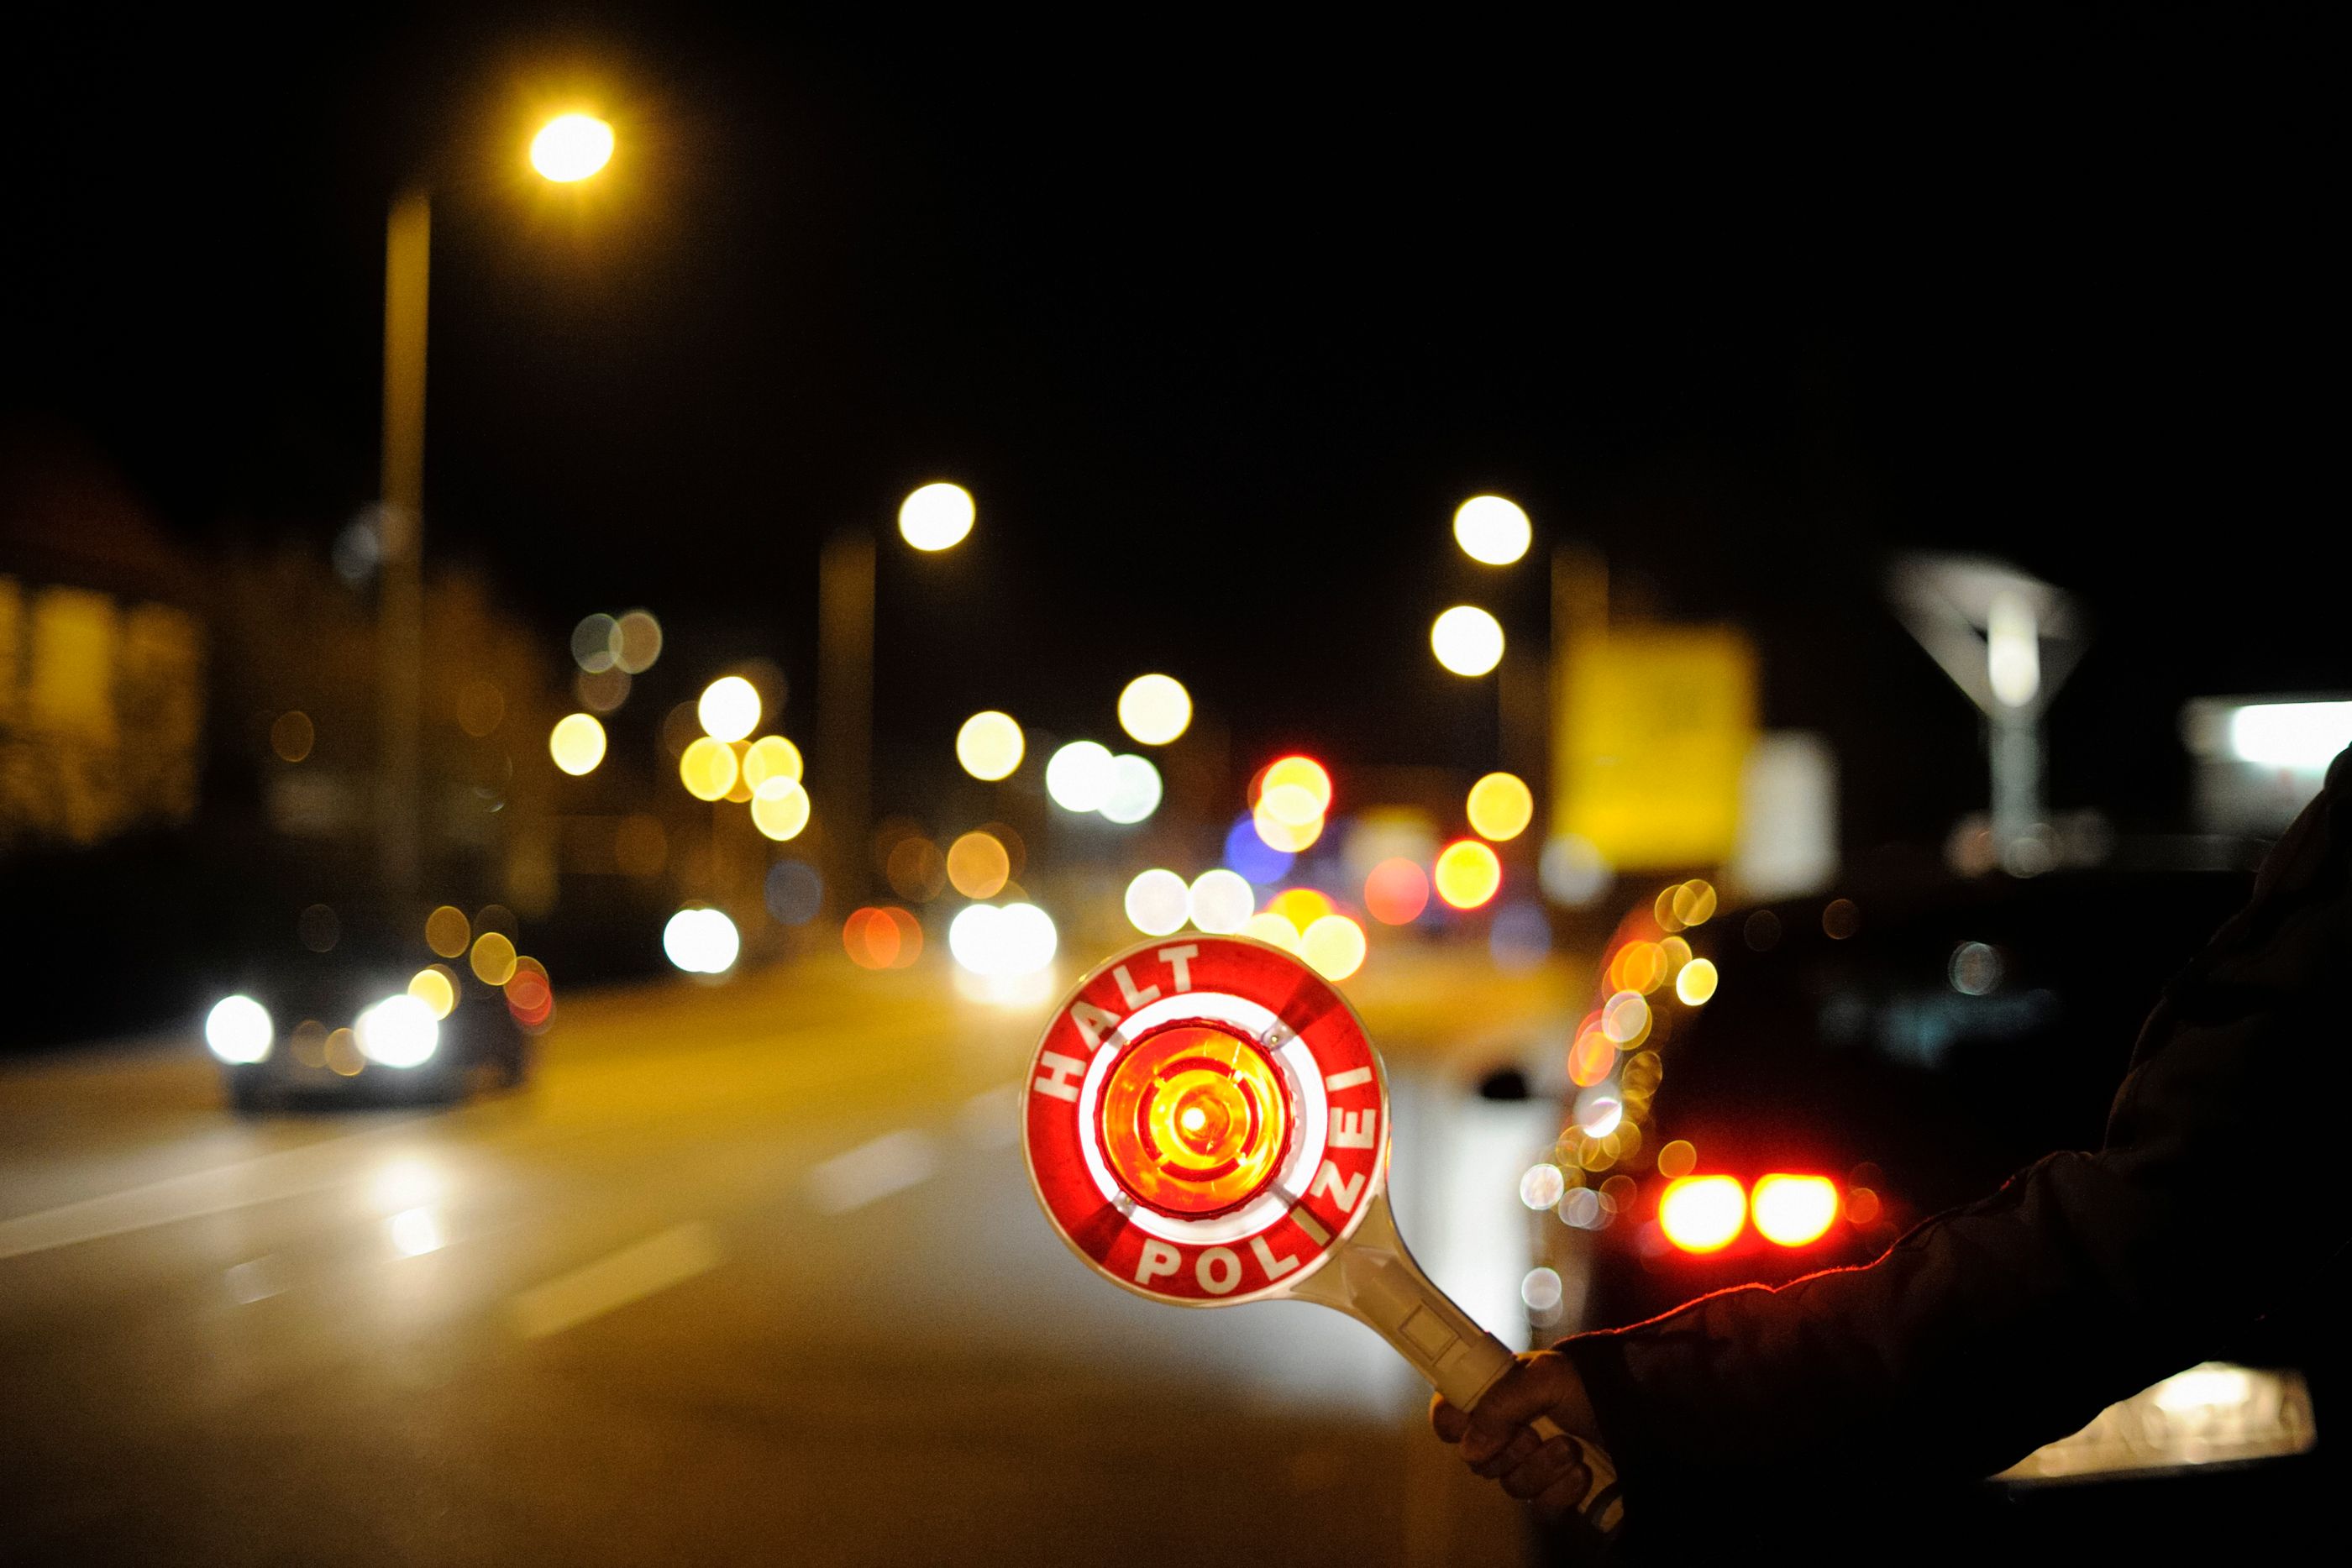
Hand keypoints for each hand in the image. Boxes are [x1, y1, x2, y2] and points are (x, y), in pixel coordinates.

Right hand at [1429, 1349, 1605, 1522]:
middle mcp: (1506, 1434)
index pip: (1447, 1419)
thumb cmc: (1588, 1385)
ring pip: (1512, 1486)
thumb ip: (1500, 1405)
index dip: (1454, 1425)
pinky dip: (1563, 1491)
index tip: (1475, 1422)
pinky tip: (1581, 1472)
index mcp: (1494, 1399)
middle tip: (1535, 1430)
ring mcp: (1529, 1467)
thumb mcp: (1544, 1377)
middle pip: (1477, 1461)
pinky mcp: (1553, 1496)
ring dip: (1544, 1467)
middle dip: (1511, 1448)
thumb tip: (1470, 1448)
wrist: (1637, 1413)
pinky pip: (1541, 1509)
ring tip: (1571, 1446)